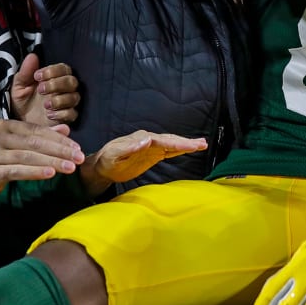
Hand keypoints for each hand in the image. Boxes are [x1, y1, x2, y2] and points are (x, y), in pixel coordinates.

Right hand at [0, 120, 84, 203]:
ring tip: (70, 167)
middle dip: (60, 151)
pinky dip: (35, 172)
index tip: (77, 148)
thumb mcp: (18, 143)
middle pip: (35, 143)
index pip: (38, 131)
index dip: (60, 139)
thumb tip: (66, 129)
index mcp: (7, 125)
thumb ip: (40, 136)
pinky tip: (50, 174)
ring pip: (28, 156)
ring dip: (52, 162)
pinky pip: (17, 170)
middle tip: (79, 158)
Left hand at [11, 52, 80, 125]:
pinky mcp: (68, 118)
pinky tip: (49, 114)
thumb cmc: (22, 102)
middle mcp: (65, 89)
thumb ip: (25, 72)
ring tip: (45, 105)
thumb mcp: (19, 86)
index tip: (37, 76)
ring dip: (60, 99)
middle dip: (57, 84)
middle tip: (41, 90)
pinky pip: (73, 113)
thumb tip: (32, 56)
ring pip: (74, 97)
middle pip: (72, 81)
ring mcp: (68, 104)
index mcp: (55, 78)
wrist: (21, 123)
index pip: (63, 68)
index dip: (53, 71)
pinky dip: (62, 113)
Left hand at [80, 130, 206, 194]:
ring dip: (187, 144)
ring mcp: (152, 146)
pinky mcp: (153, 154)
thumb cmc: (106, 161)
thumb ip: (129, 147)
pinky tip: (191, 148)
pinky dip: (181, 149)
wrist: (102, 166)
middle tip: (201, 144)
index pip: (162, 140)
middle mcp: (148, 140)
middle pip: (171, 139)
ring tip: (202, 144)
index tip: (188, 146)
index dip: (176, 143)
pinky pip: (170, 150)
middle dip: (186, 142)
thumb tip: (146, 141)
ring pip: (173, 143)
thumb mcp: (114, 154)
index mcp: (141, 138)